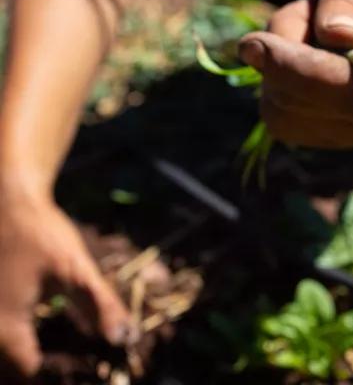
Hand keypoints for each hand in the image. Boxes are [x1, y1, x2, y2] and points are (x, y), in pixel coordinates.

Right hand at [0, 188, 132, 378]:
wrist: (7, 201)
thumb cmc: (40, 232)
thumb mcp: (76, 268)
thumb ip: (100, 305)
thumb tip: (125, 339)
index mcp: (5, 327)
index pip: (30, 375)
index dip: (58, 377)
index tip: (86, 375)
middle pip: (11, 372)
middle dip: (39, 372)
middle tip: (76, 368)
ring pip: (3, 358)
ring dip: (24, 360)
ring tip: (55, 358)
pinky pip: (1, 339)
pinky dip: (16, 345)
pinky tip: (35, 340)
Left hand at [239, 0, 352, 148]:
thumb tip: (339, 36)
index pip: (351, 91)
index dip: (298, 71)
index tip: (252, 43)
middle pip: (310, 107)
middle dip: (282, 59)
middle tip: (301, 13)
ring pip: (285, 115)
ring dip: (275, 70)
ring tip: (303, 34)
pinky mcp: (325, 133)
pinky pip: (278, 118)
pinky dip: (274, 85)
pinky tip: (296, 59)